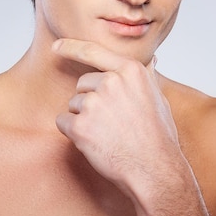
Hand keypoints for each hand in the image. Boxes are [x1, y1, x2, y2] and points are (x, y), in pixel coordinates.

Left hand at [53, 38, 183, 199]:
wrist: (155, 170)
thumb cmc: (159, 137)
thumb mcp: (159, 99)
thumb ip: (148, 77)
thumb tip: (152, 60)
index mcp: (131, 71)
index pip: (94, 51)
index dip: (71, 47)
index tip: (56, 45)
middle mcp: (111, 82)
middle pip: (82, 85)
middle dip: (91, 102)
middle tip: (112, 123)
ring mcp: (94, 103)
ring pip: (74, 105)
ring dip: (84, 119)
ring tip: (108, 135)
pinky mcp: (80, 126)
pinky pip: (63, 122)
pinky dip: (73, 133)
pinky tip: (94, 143)